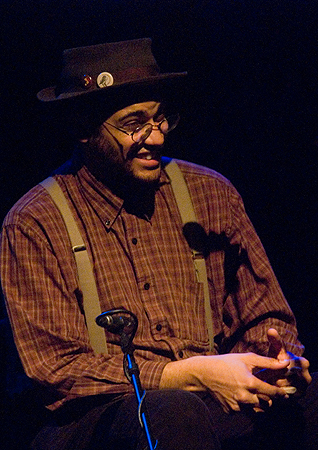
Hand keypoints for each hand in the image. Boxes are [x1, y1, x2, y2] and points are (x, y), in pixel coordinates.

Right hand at [160, 352, 288, 412]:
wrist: (204, 373)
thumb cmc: (226, 363)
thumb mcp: (247, 358)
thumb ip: (267, 362)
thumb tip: (285, 363)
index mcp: (250, 383)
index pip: (273, 392)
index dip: (280, 392)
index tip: (282, 391)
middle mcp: (244, 397)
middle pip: (267, 403)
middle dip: (269, 398)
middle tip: (268, 392)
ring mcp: (237, 405)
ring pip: (256, 409)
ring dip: (258, 403)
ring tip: (254, 393)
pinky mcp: (231, 410)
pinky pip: (244, 411)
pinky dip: (245, 405)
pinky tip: (240, 395)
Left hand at [256, 328, 310, 395]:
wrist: (274, 375)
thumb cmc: (277, 359)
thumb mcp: (276, 350)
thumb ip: (275, 341)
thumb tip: (271, 330)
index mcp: (302, 363)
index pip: (303, 363)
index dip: (293, 363)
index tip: (285, 361)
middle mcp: (305, 376)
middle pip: (296, 376)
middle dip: (283, 374)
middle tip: (274, 372)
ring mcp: (302, 387)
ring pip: (291, 386)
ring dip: (280, 383)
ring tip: (272, 379)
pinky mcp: (296, 396)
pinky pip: (288, 396)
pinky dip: (279, 391)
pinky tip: (273, 387)